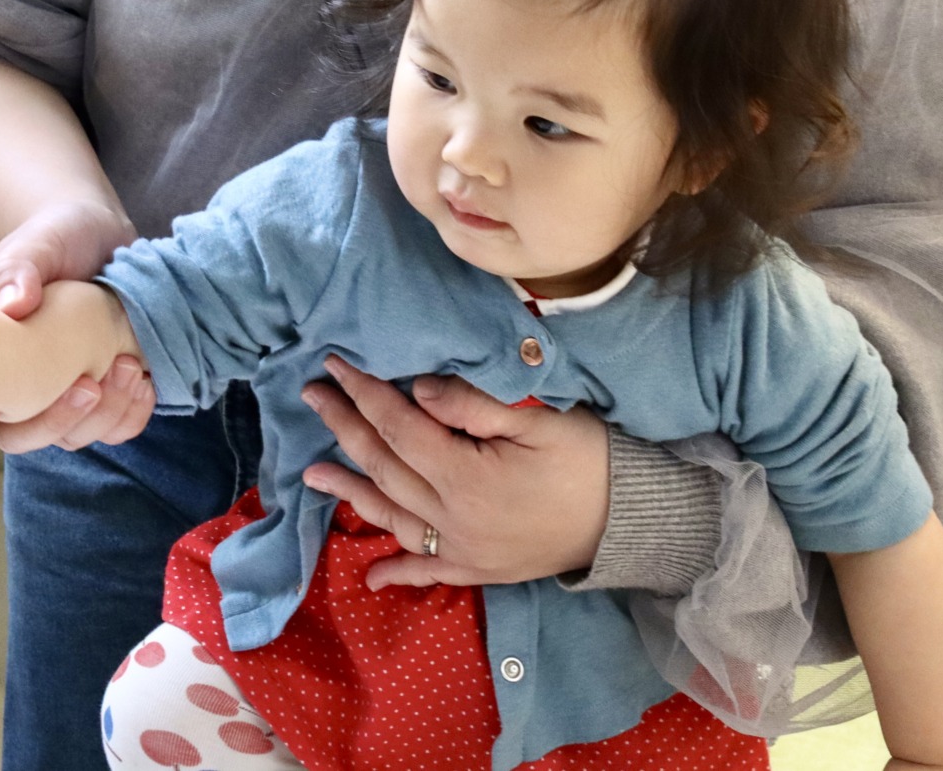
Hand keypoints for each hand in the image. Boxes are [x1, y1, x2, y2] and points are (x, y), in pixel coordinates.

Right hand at [0, 202, 153, 452]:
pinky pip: (113, 427)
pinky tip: (145, 381)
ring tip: (128, 366)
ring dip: (104, 416)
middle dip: (58, 423)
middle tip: (91, 384)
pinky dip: (131, 414)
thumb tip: (12, 304)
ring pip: (72, 438)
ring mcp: (59, 394)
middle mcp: (16, 383)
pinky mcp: (102, 394)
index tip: (17, 399)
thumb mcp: (36, 245)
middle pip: (20, 436)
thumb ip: (19, 270)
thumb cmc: (57, 238)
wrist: (102, 236)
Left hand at [300, 356, 609, 589]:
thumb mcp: (538, 420)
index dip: (364, 394)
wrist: (632, 523)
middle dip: (345, 428)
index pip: (398, 426)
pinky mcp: (477, 570)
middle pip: (384, 467)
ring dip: (349, 493)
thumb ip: (473, 405)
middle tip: (312, 396)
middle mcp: (452, 518)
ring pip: (391, 517)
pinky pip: (427, 571)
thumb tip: (415, 390)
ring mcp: (461, 550)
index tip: (335, 366)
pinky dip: (397, 572)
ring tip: (310, 475)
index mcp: (465, 475)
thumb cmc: (590, 461)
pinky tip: (371, 576)